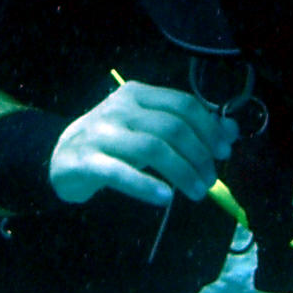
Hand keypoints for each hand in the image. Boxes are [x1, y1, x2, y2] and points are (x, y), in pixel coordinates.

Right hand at [48, 81, 236, 207]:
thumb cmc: (114, 141)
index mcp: (137, 94)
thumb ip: (189, 127)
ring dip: (182, 172)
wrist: (61, 155)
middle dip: (199, 155)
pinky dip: (146, 185)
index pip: (182, 104)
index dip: (209, 128)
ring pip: (152, 148)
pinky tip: (165, 198)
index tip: (223, 152)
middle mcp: (118, 109)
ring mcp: (101, 134)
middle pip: (171, 127)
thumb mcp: (149, 128)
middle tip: (210, 179)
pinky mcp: (87, 161)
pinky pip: (121, 173)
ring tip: (197, 192)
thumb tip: (231, 132)